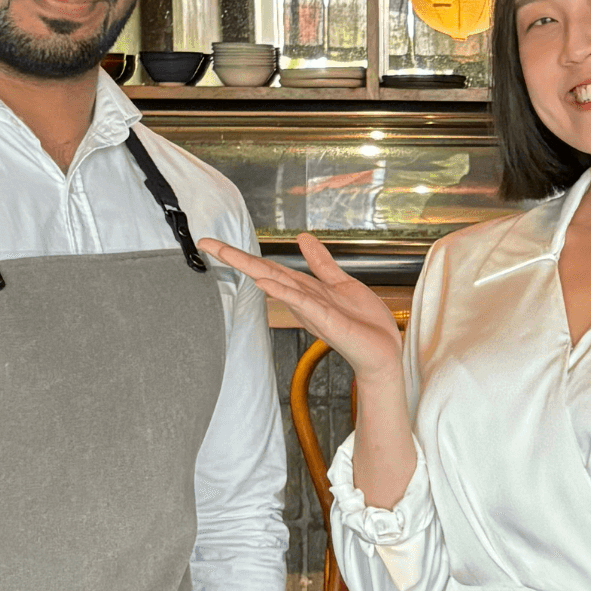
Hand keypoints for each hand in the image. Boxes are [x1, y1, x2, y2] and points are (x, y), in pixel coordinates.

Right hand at [200, 233, 402, 380]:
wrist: (383, 352)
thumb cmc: (364, 324)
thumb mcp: (341, 283)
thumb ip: (321, 262)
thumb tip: (303, 238)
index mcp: (305, 289)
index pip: (271, 267)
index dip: (245, 254)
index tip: (217, 243)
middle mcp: (302, 299)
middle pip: (265, 272)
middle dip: (236, 258)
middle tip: (208, 244)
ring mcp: (311, 310)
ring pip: (277, 284)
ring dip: (252, 268)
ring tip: (226, 254)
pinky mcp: (326, 319)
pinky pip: (301, 302)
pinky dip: (282, 291)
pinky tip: (264, 281)